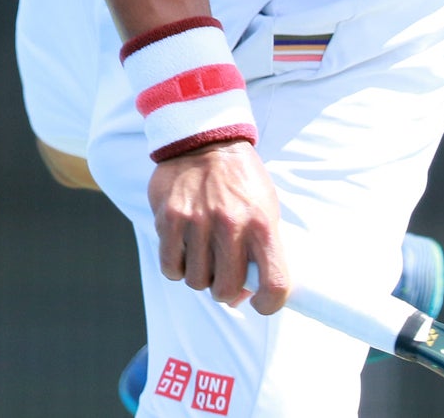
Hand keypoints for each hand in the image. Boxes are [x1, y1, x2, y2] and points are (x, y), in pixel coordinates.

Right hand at [148, 140, 289, 313]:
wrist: (205, 139)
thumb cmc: (240, 178)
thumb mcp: (264, 205)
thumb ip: (261, 247)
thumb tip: (246, 292)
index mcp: (262, 222)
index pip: (273, 283)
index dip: (268, 304)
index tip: (260, 301)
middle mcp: (231, 224)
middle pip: (227, 290)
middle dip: (226, 288)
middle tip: (224, 272)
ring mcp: (198, 222)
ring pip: (197, 282)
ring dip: (200, 274)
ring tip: (204, 252)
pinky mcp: (169, 219)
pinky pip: (171, 268)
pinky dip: (178, 265)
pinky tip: (185, 247)